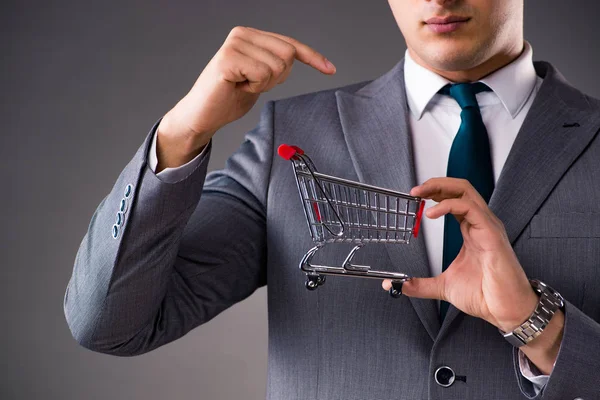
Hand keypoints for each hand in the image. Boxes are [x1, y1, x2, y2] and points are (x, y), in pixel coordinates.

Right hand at [156, 26, 335, 169]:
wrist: (202, 115)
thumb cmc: (228, 97)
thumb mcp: (259, 77)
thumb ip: (274, 63)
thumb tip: (296, 57)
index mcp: (250, 35)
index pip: (290, 44)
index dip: (312, 57)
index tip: (330, 69)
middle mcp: (242, 34)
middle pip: (288, 55)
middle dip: (277, 78)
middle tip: (253, 84)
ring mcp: (234, 45)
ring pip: (277, 67)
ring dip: (263, 85)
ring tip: (243, 86)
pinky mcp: (228, 59)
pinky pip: (262, 74)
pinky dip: (254, 87)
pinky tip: (237, 87)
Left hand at [382, 177, 537, 331]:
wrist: (505, 310)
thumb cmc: (485, 295)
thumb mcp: (444, 286)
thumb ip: (420, 284)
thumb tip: (398, 285)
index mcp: (471, 230)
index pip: (454, 199)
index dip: (435, 193)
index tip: (415, 196)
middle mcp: (481, 224)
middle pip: (460, 188)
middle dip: (436, 183)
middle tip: (415, 190)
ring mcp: (488, 226)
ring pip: (466, 192)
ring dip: (441, 187)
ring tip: (421, 193)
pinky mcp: (492, 234)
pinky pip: (471, 208)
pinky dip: (449, 205)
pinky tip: (432, 213)